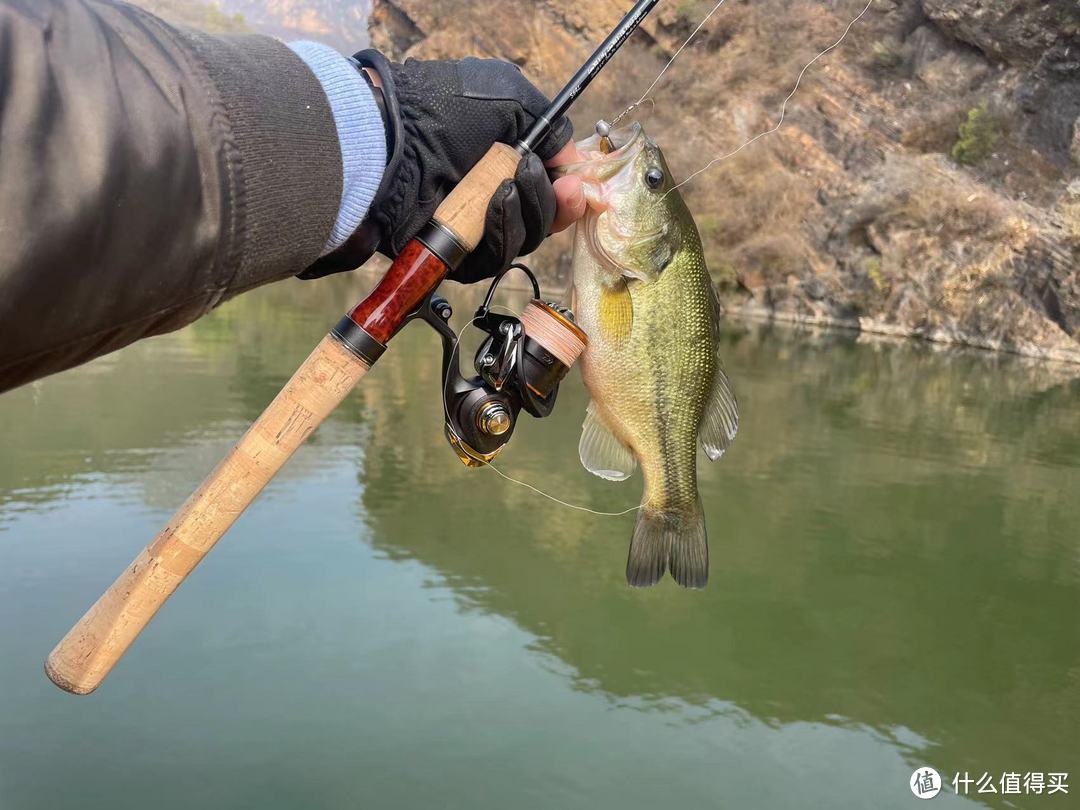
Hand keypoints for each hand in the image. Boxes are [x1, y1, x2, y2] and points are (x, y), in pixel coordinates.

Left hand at [302, 50, 585, 281]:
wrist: (390, 146)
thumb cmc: (442, 112)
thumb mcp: (508, 97)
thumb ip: (550, 126)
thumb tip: (573, 158)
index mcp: (504, 159)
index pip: (550, 186)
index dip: (569, 188)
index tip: (580, 184)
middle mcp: (491, 194)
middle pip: (545, 217)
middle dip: (555, 202)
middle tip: (561, 186)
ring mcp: (475, 226)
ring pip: (526, 237)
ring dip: (527, 210)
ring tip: (507, 183)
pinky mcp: (460, 255)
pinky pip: (498, 255)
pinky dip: (502, 229)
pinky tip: (494, 203)